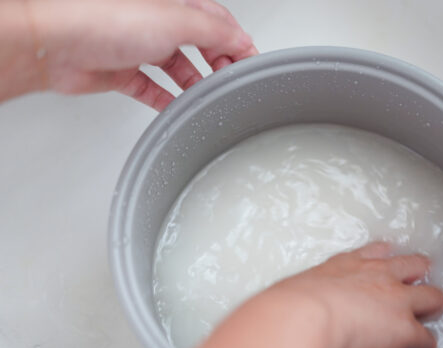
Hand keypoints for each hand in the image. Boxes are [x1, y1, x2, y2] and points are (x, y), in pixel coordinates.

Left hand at [27, 0, 256, 109]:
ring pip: (178, 67)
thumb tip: (243, 40)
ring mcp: (140, 47)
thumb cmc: (105, 21)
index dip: (238, 42)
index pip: (218, 21)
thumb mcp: (177, 20)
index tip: (252, 64)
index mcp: (174, 5)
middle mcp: (157, 24)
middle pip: (200, 44)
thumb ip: (216, 31)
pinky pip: (152, 88)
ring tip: (209, 98)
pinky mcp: (123, 71)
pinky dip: (167, 100)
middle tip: (231, 82)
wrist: (57, 44)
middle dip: (219, 63)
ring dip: (196, 84)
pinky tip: (177, 109)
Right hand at [269, 242, 442, 347]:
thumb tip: (296, 305)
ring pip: (432, 297)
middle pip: (413, 266)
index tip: (389, 256)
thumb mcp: (297, 288)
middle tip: (420, 283)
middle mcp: (378, 276)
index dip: (386, 257)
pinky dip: (426, 345)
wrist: (302, 319)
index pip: (375, 253)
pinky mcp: (405, 329)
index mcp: (349, 265)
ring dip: (433, 306)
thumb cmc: (291, 305)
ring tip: (432, 313)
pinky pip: (427, 338)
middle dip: (419, 274)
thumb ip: (306, 293)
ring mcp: (396, 301)